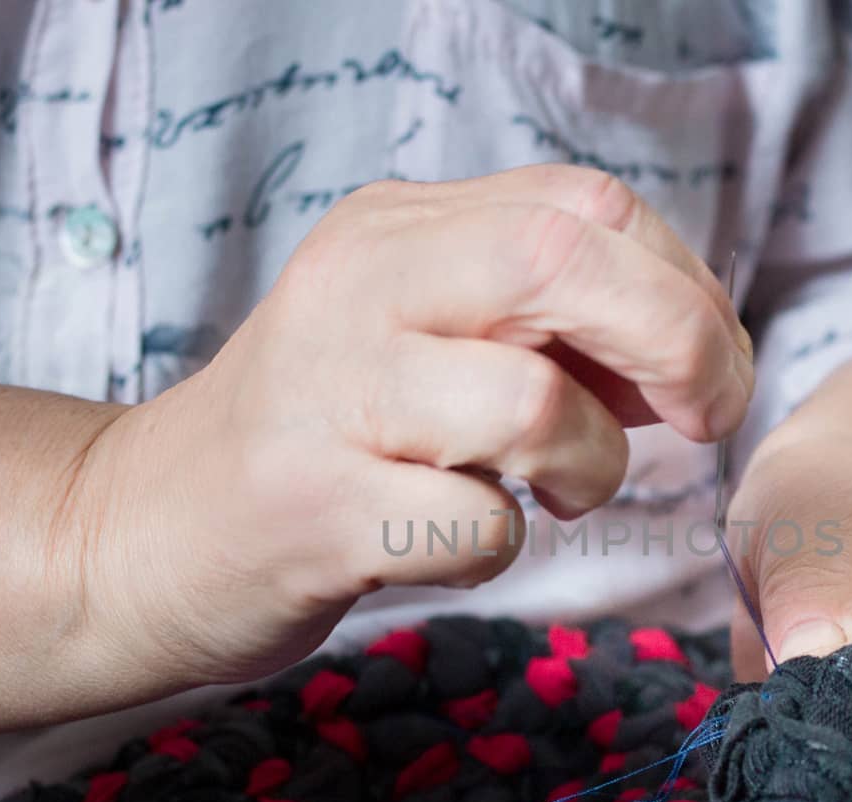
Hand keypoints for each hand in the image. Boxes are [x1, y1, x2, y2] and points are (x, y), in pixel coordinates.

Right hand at [70, 165, 752, 692]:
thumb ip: (550, 325)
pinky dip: (504, 546)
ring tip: (554, 494)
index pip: (586, 204)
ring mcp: (328, 396)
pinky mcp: (314, 509)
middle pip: (562, 259)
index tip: (705, 366)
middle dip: (679, 340)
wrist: (146, 529)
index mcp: (398, 228)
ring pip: (532, 404)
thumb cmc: (323, 437)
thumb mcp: (425, 336)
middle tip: (702, 415)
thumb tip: (694, 357)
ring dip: (590, 468)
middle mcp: (358, 287)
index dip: (682, 285)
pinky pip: (479, 525)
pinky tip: (459, 539)